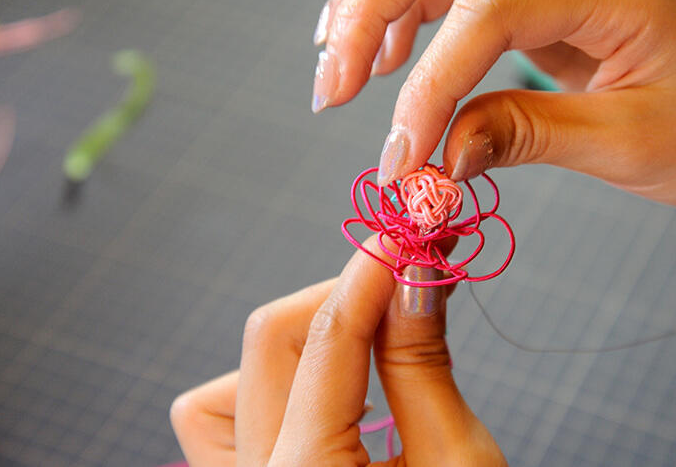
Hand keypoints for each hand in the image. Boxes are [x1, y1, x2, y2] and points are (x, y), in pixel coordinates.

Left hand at [169, 237, 505, 465]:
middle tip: (405, 281)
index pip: (331, 340)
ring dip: (294, 349)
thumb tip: (416, 277)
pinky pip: (216, 430)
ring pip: (221, 387)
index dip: (372, 272)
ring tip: (362, 354)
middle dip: (342, 296)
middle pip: (271, 342)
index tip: (406, 232)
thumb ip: (423, 366)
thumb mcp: (459, 464)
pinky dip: (264, 394)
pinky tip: (324, 402)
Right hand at [312, 0, 675, 276]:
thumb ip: (526, 137)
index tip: (402, 157)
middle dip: (370, 4)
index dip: (429, 85)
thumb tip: (438, 157)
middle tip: (333, 83)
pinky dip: (409, 9)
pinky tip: (390, 56)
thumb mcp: (628, 146)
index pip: (487, 10)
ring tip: (342, 66)